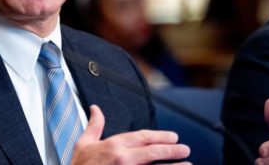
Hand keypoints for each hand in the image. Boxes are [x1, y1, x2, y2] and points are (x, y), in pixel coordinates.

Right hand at [71, 105, 190, 164]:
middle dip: (172, 149)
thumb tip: (95, 109)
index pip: (143, 137)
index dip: (160, 136)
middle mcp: (124, 158)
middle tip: (185, 149)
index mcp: (114, 145)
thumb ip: (94, 126)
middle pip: (153, 151)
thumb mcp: (84, 144)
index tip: (173, 136)